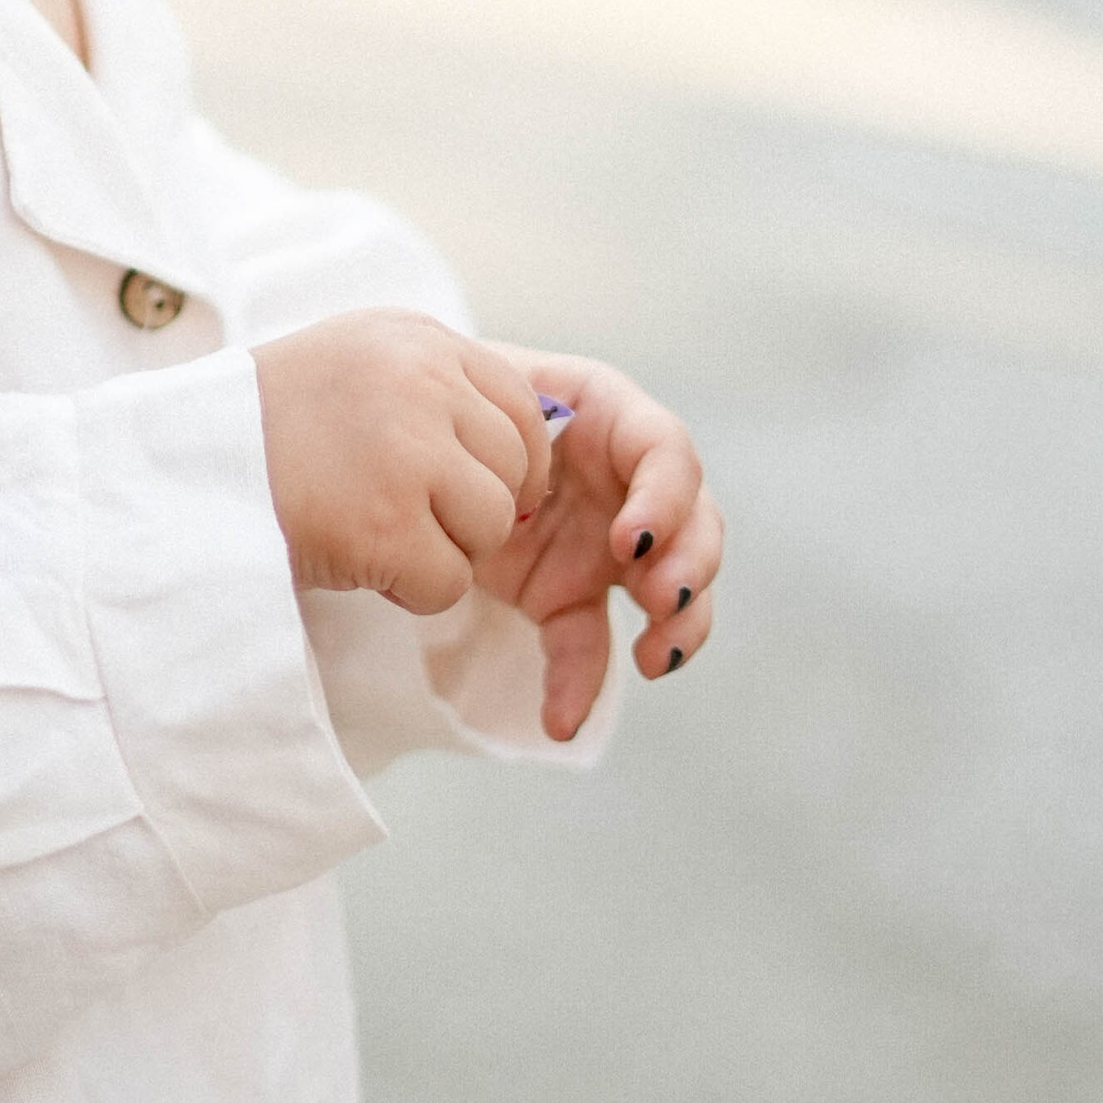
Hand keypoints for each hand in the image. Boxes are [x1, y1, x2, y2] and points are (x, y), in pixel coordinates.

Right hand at [253, 312, 554, 615]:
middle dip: (473, 509)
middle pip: (513, 472)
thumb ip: (438, 387)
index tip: (478, 490)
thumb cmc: (267, 423)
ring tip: (376, 533)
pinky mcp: (386, 525)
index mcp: (418, 339)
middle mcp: (422, 383)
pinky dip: (411, 590)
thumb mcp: (359, 362)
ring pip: (491, 528)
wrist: (181, 462)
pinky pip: (449, 583)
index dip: (515, 461)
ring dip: (444, 549)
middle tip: (407, 517)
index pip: (521, 406)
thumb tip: (528, 452)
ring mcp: (407, 453)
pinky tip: (358, 560)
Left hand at [473, 355, 721, 744]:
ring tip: (653, 657)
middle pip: (695, 521)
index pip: (666, 449)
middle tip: (658, 599)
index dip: (663, 496)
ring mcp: (607, 542)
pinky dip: (582, 686)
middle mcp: (624, 480)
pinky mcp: (574, 594)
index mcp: (607, 415)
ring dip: (680, 624)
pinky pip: (593, 645)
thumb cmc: (448, 396)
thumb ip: (508, 408)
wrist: (408, 442)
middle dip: (691, 564)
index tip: (628, 539)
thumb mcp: (476, 382)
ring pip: (674, 585)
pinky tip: (559, 720)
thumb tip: (535, 447)